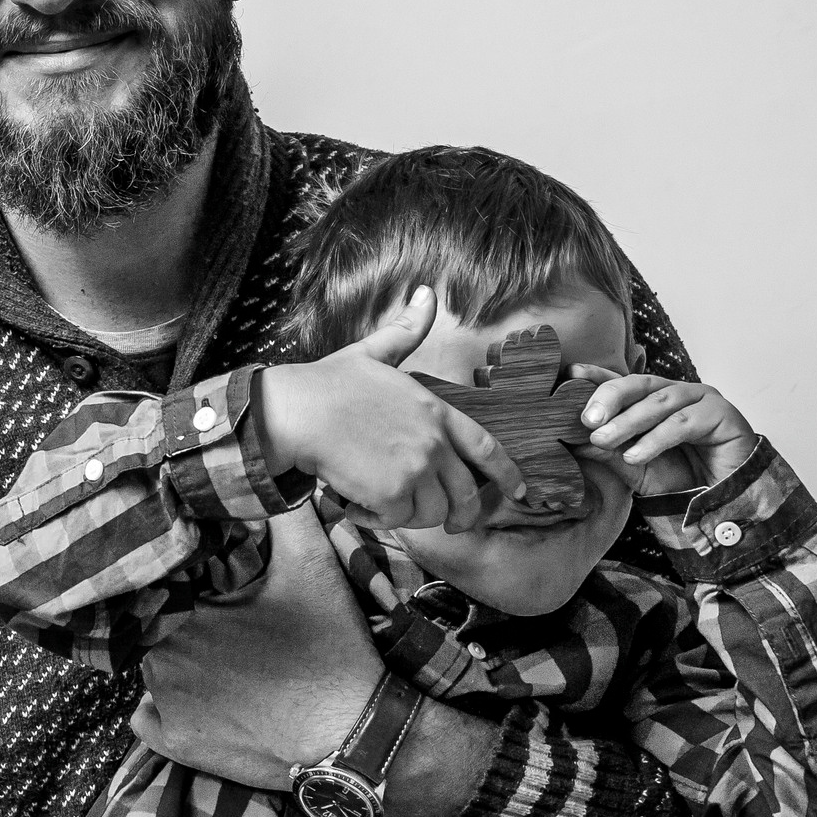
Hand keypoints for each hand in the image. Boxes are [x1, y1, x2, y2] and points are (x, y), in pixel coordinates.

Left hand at [135, 505, 382, 789]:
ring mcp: (165, 707)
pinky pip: (146, 718)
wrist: (352, 734)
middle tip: (210, 617)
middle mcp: (160, 659)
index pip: (153, 585)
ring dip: (168, 657)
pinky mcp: (175, 744)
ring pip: (146, 668)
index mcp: (184, 612)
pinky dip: (160, 709)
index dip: (171, 579)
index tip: (195, 580)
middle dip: (172, 617)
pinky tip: (195, 697)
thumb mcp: (314, 568)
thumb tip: (266, 472)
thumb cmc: (331, 648)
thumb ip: (286, 515)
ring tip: (210, 654)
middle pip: (150, 625)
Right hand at [257, 287, 527, 532]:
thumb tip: (426, 292)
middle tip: (453, 524)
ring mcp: (416, 469)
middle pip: (466, 494)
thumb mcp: (374, 352)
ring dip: (412, 516)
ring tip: (386, 503)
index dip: (507, 473)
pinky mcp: (392, 493)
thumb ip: (406, 329)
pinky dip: (379, 520)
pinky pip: (399, 520)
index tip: (518, 490)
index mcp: (436, 410)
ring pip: (433, 513)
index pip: (486, 447)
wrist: (297, 411)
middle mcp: (434, 442)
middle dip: (464, 516)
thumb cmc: (330, 383)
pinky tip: (357, 506)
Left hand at [570, 366, 757, 492]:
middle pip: (638, 384)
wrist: (722, 501)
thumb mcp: (633, 467)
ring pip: (659, 402)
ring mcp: (700, 399)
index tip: (570, 373)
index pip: (621, 382)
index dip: (597, 377)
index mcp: (653, 399)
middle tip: (587, 419)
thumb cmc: (679, 479)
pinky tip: (635, 455)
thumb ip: (606, 452)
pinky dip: (655, 439)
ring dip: (628, 421)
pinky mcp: (721, 413)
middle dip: (609, 398)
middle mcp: (676, 393)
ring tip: (603, 439)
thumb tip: (570, 440)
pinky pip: (683, 422)